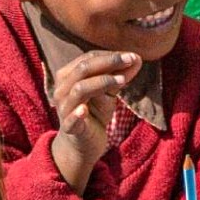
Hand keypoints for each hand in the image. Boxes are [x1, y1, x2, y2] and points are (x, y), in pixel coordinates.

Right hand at [48, 50, 140, 194]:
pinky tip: (84, 110)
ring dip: (102, 82)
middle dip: (108, 62)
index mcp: (68, 76)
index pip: (88, 58)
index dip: (110, 55)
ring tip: (122, 80)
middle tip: (130, 61)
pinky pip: (70, 119)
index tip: (132, 56)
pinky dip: (77, 113)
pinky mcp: (69, 128)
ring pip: (79, 89)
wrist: (84, 143)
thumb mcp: (109, 92)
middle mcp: (62, 89)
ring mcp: (64, 108)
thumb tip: (137, 58)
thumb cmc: (95, 112)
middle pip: (82, 69)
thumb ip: (120, 76)